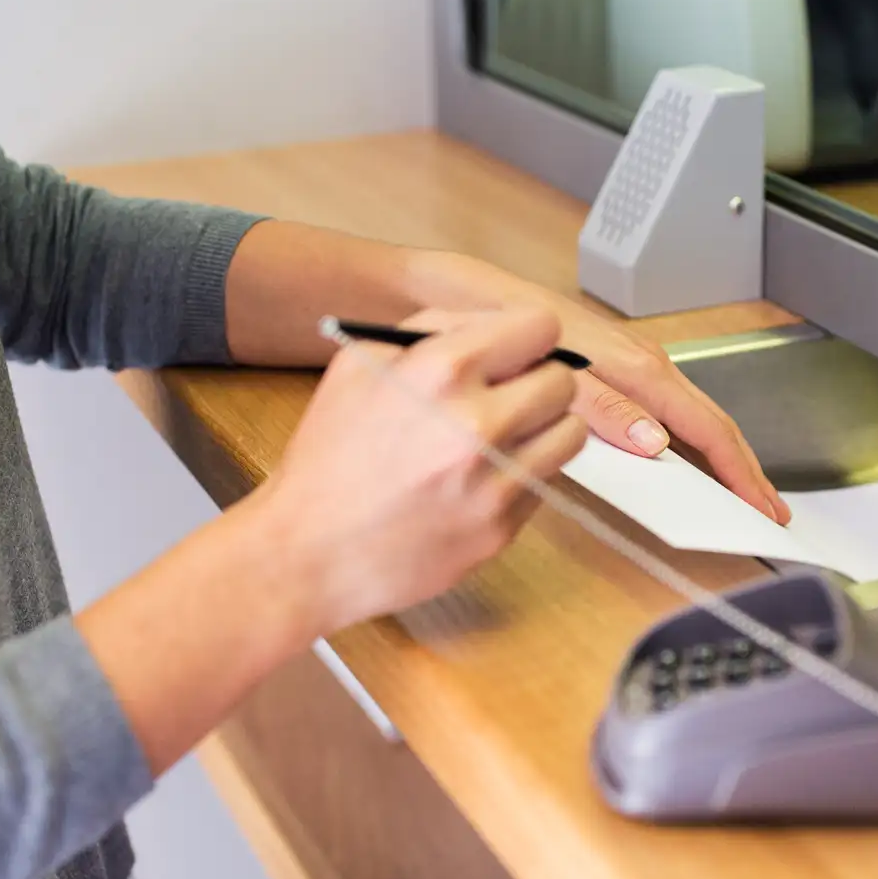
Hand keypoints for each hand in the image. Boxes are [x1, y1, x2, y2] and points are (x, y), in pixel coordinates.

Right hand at [250, 308, 588, 633]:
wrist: (308, 551)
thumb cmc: (330, 455)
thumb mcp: (360, 365)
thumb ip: (432, 330)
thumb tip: (494, 327)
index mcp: (442, 370)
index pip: (540, 327)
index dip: (527, 338)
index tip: (514, 354)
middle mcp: (478, 422)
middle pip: (563, 381)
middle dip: (536, 383)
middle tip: (506, 399)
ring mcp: (495, 481)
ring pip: (570, 434)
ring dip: (543, 431)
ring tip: (502, 439)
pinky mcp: (502, 528)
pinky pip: (545, 484)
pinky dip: (522, 478)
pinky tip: (478, 483)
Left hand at [403, 255, 789, 523]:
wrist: (449, 297)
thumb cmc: (491, 327)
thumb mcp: (543, 370)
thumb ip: (600, 407)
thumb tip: (656, 443)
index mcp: (630, 363)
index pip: (703, 423)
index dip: (737, 467)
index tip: (760, 503)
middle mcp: (635, 362)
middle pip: (706, 422)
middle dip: (741, 467)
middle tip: (767, 512)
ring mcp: (622, 367)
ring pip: (686, 417)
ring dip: (717, 457)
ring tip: (740, 495)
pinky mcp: (604, 373)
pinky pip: (660, 412)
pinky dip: (684, 443)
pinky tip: (687, 467)